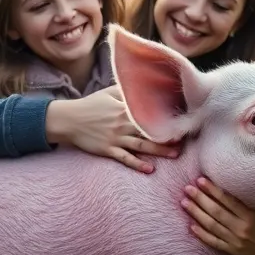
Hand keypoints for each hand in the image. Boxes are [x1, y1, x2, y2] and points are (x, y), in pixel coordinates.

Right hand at [46, 86, 179, 171]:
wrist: (68, 119)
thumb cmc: (89, 105)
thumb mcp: (108, 93)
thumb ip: (126, 90)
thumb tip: (143, 84)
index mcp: (124, 108)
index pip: (149, 112)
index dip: (165, 116)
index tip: (181, 119)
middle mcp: (122, 123)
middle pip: (149, 130)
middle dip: (168, 136)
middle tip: (186, 140)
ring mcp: (115, 138)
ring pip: (141, 145)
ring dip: (159, 150)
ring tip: (175, 155)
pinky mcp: (107, 149)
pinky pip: (124, 158)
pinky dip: (137, 164)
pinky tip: (149, 169)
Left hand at [182, 177, 254, 254]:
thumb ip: (251, 198)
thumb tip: (233, 180)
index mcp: (252, 216)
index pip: (228, 200)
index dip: (213, 190)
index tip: (201, 180)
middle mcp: (242, 229)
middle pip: (217, 212)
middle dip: (200, 199)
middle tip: (188, 188)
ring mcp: (236, 241)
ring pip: (212, 226)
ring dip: (197, 213)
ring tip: (185, 202)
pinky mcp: (232, 250)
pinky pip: (214, 242)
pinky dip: (202, 234)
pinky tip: (191, 226)